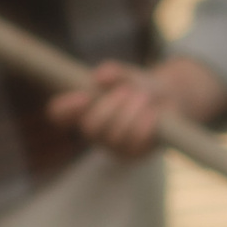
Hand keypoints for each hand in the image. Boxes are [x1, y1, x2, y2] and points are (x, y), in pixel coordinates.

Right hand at [50, 61, 169, 156]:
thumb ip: (114, 72)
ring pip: (114, 136)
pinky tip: (152, 113)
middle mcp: (94, 132)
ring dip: (130, 113)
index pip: (59, 114)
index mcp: (84, 109)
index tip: (83, 96)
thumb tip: (100, 77)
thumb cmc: (139, 86)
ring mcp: (113, 146)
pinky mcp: (134, 154)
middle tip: (127, 91)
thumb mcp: (128, 74)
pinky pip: (135, 143)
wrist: (167, 99)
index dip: (65, 108)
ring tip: (144, 97)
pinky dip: (144, 125)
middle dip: (110, 107)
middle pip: (91, 126)